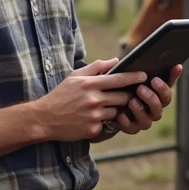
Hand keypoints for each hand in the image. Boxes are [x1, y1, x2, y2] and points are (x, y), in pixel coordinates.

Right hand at [34, 59, 148, 141]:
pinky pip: (106, 124)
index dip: (134, 77)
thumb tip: (115, 60)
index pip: (119, 79)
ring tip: (99, 108)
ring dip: (112, 109)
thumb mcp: (75, 76)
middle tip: (124, 95)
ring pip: (116, 111)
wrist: (43, 118)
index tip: (144, 76)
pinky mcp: (93, 129)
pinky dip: (102, 121)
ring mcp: (94, 115)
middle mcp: (94, 99)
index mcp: (90, 84)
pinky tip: (89, 118)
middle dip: (125, 96)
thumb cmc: (60, 95)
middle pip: (123, 97)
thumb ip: (96, 67)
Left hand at [109, 64, 181, 135]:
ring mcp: (143, 120)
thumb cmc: (130, 86)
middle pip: (159, 108)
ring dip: (140, 110)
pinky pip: (132, 128)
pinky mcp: (131, 128)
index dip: (163, 88)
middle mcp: (153, 111)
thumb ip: (158, 71)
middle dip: (151, 98)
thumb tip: (176, 65)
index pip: (167, 95)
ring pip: (147, 121)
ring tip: (131, 100)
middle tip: (140, 88)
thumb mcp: (140, 77)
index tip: (155, 79)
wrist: (112, 100)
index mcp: (158, 98)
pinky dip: (126, 121)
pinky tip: (120, 113)